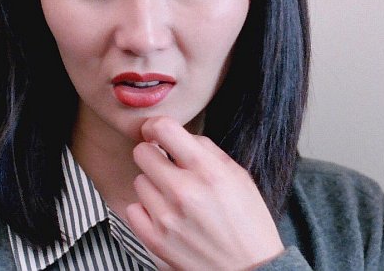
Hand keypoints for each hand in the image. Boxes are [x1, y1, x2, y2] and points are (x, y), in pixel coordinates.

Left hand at [125, 116, 284, 270]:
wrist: (250, 269)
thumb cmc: (248, 222)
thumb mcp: (239, 176)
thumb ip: (208, 151)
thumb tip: (180, 137)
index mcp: (208, 171)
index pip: (163, 129)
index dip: (156, 126)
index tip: (157, 132)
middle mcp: (184, 191)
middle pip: (142, 153)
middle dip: (153, 155)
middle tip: (167, 165)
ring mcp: (166, 217)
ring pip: (138, 181)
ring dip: (153, 184)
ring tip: (175, 197)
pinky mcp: (154, 239)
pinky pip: (133, 208)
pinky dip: (146, 209)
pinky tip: (167, 214)